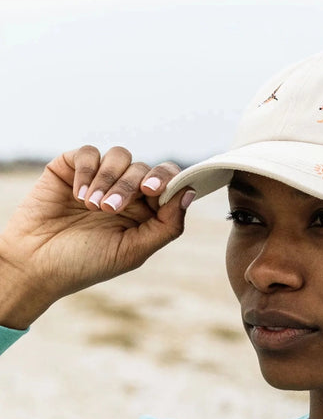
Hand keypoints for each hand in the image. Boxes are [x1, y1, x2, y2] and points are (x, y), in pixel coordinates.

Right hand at [0, 145, 192, 327]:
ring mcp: (99, 178)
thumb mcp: (134, 251)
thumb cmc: (87, 263)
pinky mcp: (71, 168)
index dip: (168, 179)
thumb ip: (167, 225)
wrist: (36, 264)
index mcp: (146, 212)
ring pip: (120, 157)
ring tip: (93, 207)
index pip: (169, 183)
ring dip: (108, 181)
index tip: (154, 190)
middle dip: (131, 185)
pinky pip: (89, 153)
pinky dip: (87, 172)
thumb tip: (189, 193)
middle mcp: (126, 192)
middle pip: (145, 169)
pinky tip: (77, 196)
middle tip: (111, 209)